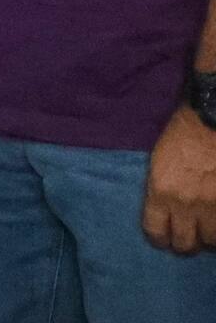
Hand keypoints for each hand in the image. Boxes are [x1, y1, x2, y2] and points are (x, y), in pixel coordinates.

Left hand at [143, 106, 215, 252]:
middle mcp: (185, 205)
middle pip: (184, 244)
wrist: (211, 120)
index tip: (163, 238)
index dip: (159, 238)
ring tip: (206, 227)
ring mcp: (212, 208)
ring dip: (208, 237)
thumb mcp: (160, 161)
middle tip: (187, 237)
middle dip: (184, 243)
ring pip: (210, 242)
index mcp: (161, 190)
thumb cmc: (182, 134)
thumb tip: (166, 210)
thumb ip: (163, 189)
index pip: (155, 231)